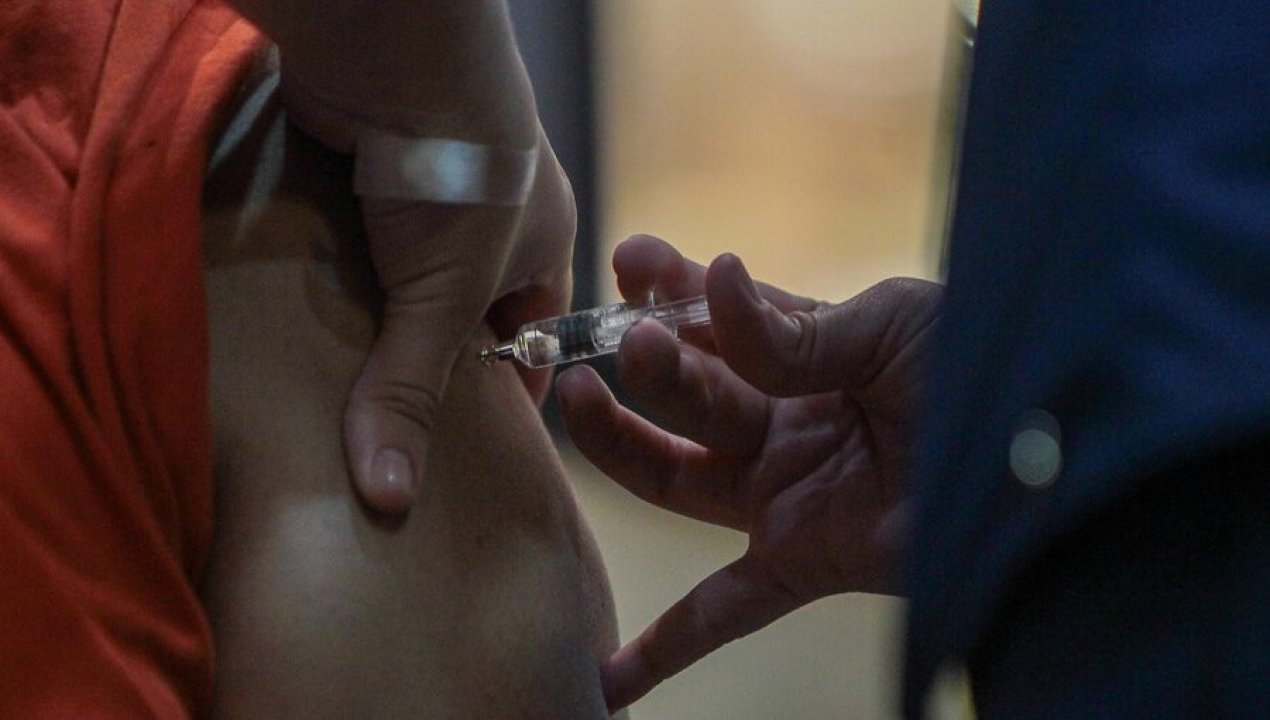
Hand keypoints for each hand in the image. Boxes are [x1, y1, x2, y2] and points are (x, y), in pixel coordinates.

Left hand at [231, 0, 575, 512]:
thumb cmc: (458, 168)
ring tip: (339, 392)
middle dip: (427, 367)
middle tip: (389, 434)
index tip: (465, 458)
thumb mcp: (442, 294)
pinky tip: (306, 323)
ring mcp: (427, 195)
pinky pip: (355, 248)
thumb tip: (391, 498)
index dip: (504, 397)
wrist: (387, 43)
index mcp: (545, 244)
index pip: (532, 342)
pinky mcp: (366, 175)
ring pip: (401, 283)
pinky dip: (334, 281)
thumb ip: (412, 390)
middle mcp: (492, 222)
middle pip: (459, 317)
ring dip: (373, 324)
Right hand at [556, 235, 940, 710]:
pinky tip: (609, 677)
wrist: (1054, 450)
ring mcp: (787, 492)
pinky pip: (726, 608)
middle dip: (648, 362)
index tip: (629, 258)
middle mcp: (786, 422)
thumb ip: (794, 329)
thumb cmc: (985, 366)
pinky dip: (668, 646)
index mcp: (809, 354)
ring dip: (622, 443)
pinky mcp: (805, 559)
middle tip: (622, 337)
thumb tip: (719, 279)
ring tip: (579, 399)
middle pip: (688, 395)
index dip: (669, 288)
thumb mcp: (891, 324)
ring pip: (678, 475)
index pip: (718, 320)